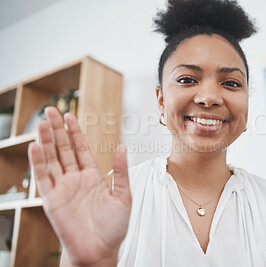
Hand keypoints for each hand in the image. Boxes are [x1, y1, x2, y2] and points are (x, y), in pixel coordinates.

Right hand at [28, 107, 131, 265]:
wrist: (100, 251)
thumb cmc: (113, 228)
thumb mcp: (124, 195)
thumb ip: (122, 171)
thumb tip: (123, 147)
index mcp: (92, 177)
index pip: (81, 149)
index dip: (75, 133)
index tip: (70, 116)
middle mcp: (75, 180)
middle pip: (63, 149)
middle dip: (57, 130)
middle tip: (51, 111)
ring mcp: (62, 188)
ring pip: (51, 159)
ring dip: (46, 141)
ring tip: (42, 123)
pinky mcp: (52, 200)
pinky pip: (43, 178)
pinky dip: (38, 163)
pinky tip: (35, 147)